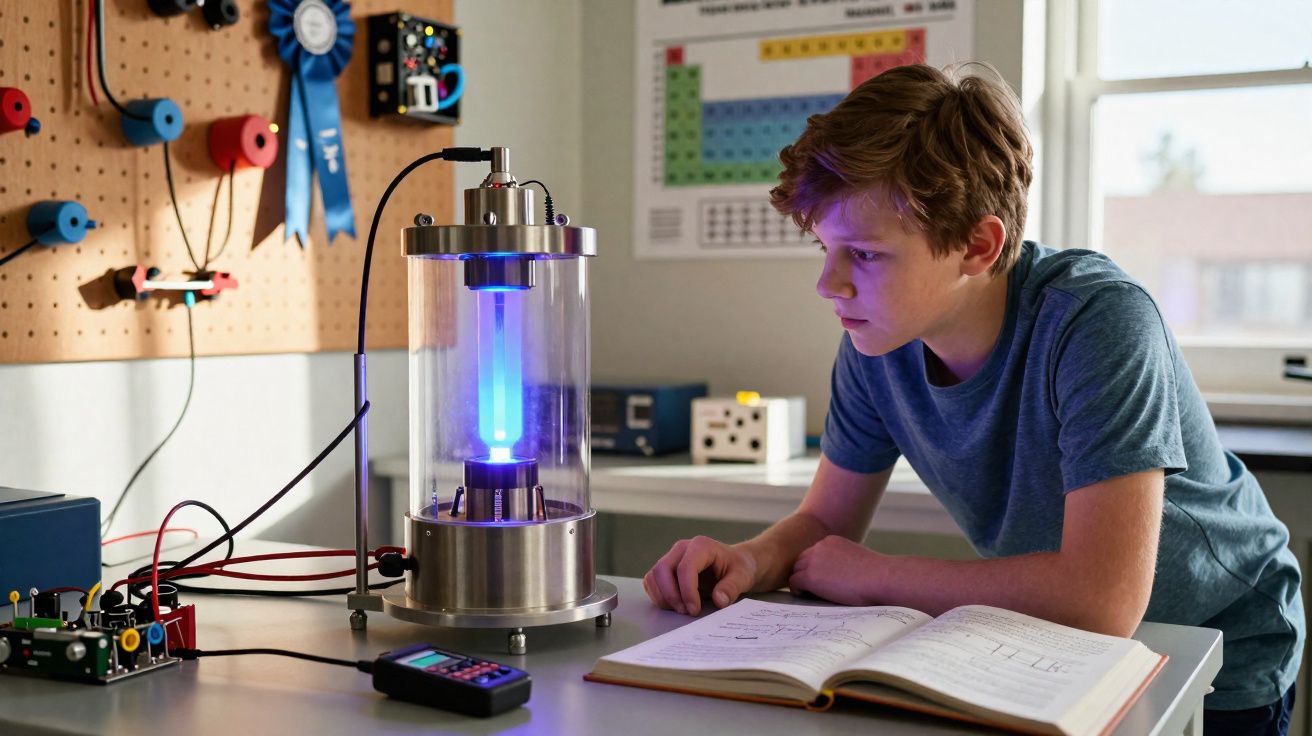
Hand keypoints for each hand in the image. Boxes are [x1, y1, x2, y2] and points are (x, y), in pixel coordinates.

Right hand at [643, 535, 757, 615]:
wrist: (734, 564)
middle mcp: (682, 549)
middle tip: (686, 612)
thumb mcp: (743, 577)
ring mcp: (671, 557)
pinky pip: (652, 582)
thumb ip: (732, 587)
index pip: (685, 567)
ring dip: (663, 597)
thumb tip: (719, 600)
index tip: (694, 610)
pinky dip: (659, 596)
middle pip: (662, 570)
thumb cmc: (737, 567)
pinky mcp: (666, 569)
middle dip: (671, 595)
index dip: (687, 591)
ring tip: (682, 610)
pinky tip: (675, 605)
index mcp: (700, 546)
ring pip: (653, 576)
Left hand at [788, 535, 881, 605]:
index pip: (813, 553)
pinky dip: (798, 590)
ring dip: (801, 582)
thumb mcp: (857, 560)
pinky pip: (794, 583)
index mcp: (832, 541)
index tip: (820, 580)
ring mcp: (813, 560)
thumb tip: (839, 576)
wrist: (881, 578)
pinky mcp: (810, 576)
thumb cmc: (877, 574)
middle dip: (805, 573)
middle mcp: (820, 546)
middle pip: (801, 560)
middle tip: (811, 589)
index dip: (814, 567)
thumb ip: (843, 563)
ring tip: (810, 595)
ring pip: (796, 571)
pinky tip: (807, 597)